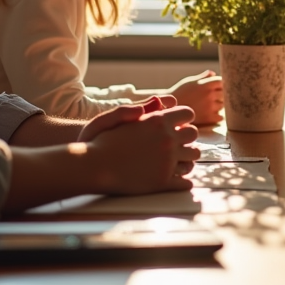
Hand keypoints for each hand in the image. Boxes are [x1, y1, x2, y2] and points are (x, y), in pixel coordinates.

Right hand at [85, 105, 199, 193]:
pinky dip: (183, 179)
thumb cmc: (98, 140)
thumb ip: (137, 108)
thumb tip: (158, 102)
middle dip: (187, 136)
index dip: (183, 117)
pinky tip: (175, 178)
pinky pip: (185, 181)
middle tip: (177, 141)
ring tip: (178, 159)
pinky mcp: (162, 182)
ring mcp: (167, 162)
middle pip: (193, 135)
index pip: (187, 114)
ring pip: (194, 157)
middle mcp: (166, 140)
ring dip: (187, 156)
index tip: (177, 123)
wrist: (90, 167)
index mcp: (158, 121)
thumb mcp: (113, 116)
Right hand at [167, 70, 224, 125]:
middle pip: (225, 93)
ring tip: (210, 106)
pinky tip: (211, 114)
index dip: (221, 84)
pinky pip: (220, 117)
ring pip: (223, 105)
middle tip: (215, 97)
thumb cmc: (179, 92)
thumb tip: (213, 73)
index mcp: (205, 84)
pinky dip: (218, 116)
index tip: (217, 87)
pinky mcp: (207, 118)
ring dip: (219, 105)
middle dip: (221, 95)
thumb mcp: (189, 81)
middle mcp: (209, 95)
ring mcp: (209, 107)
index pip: (222, 81)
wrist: (169, 108)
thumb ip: (203, 77)